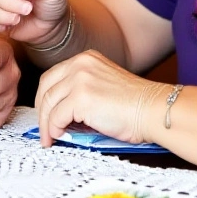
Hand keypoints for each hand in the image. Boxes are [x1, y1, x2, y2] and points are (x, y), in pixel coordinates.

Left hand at [34, 49, 168, 146]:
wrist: (153, 110)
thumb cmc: (135, 106)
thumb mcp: (103, 87)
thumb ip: (81, 93)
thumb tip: (60, 117)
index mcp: (86, 59)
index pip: (53, 77)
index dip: (46, 99)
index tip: (46, 115)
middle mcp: (80, 64)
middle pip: (46, 88)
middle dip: (42, 111)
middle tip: (45, 129)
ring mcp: (79, 79)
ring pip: (48, 104)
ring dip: (46, 124)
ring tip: (50, 138)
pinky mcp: (81, 98)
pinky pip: (56, 117)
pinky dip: (54, 130)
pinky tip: (59, 137)